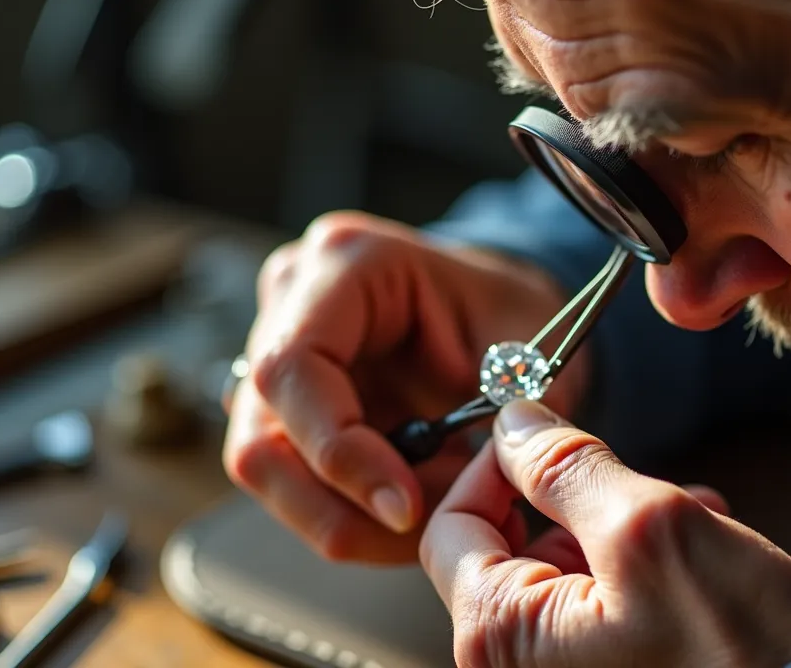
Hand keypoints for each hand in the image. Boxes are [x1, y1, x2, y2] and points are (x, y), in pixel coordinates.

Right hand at [223, 212, 588, 563]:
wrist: (489, 313)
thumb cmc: (506, 315)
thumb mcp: (528, 341)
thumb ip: (511, 397)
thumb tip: (494, 468)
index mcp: (345, 264)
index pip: (294, 367)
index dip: (338, 451)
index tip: (405, 507)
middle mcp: (290, 305)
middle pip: (262, 439)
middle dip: (343, 507)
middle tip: (426, 528)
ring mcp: (275, 362)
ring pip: (269, 475)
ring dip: (349, 521)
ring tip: (431, 516)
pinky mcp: (280, 414)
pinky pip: (294, 488)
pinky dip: (354, 519)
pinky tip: (414, 510)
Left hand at [420, 399, 790, 667]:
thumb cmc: (741, 652)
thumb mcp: (648, 528)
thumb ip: (566, 468)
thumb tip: (512, 421)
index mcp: (501, 637)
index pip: (451, 526)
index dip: (496, 465)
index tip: (548, 433)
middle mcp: (520, 666)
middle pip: (514, 544)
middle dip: (586, 499)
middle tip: (653, 487)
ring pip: (570, 565)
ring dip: (630, 526)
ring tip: (698, 522)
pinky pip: (605, 602)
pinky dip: (650, 565)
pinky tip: (706, 553)